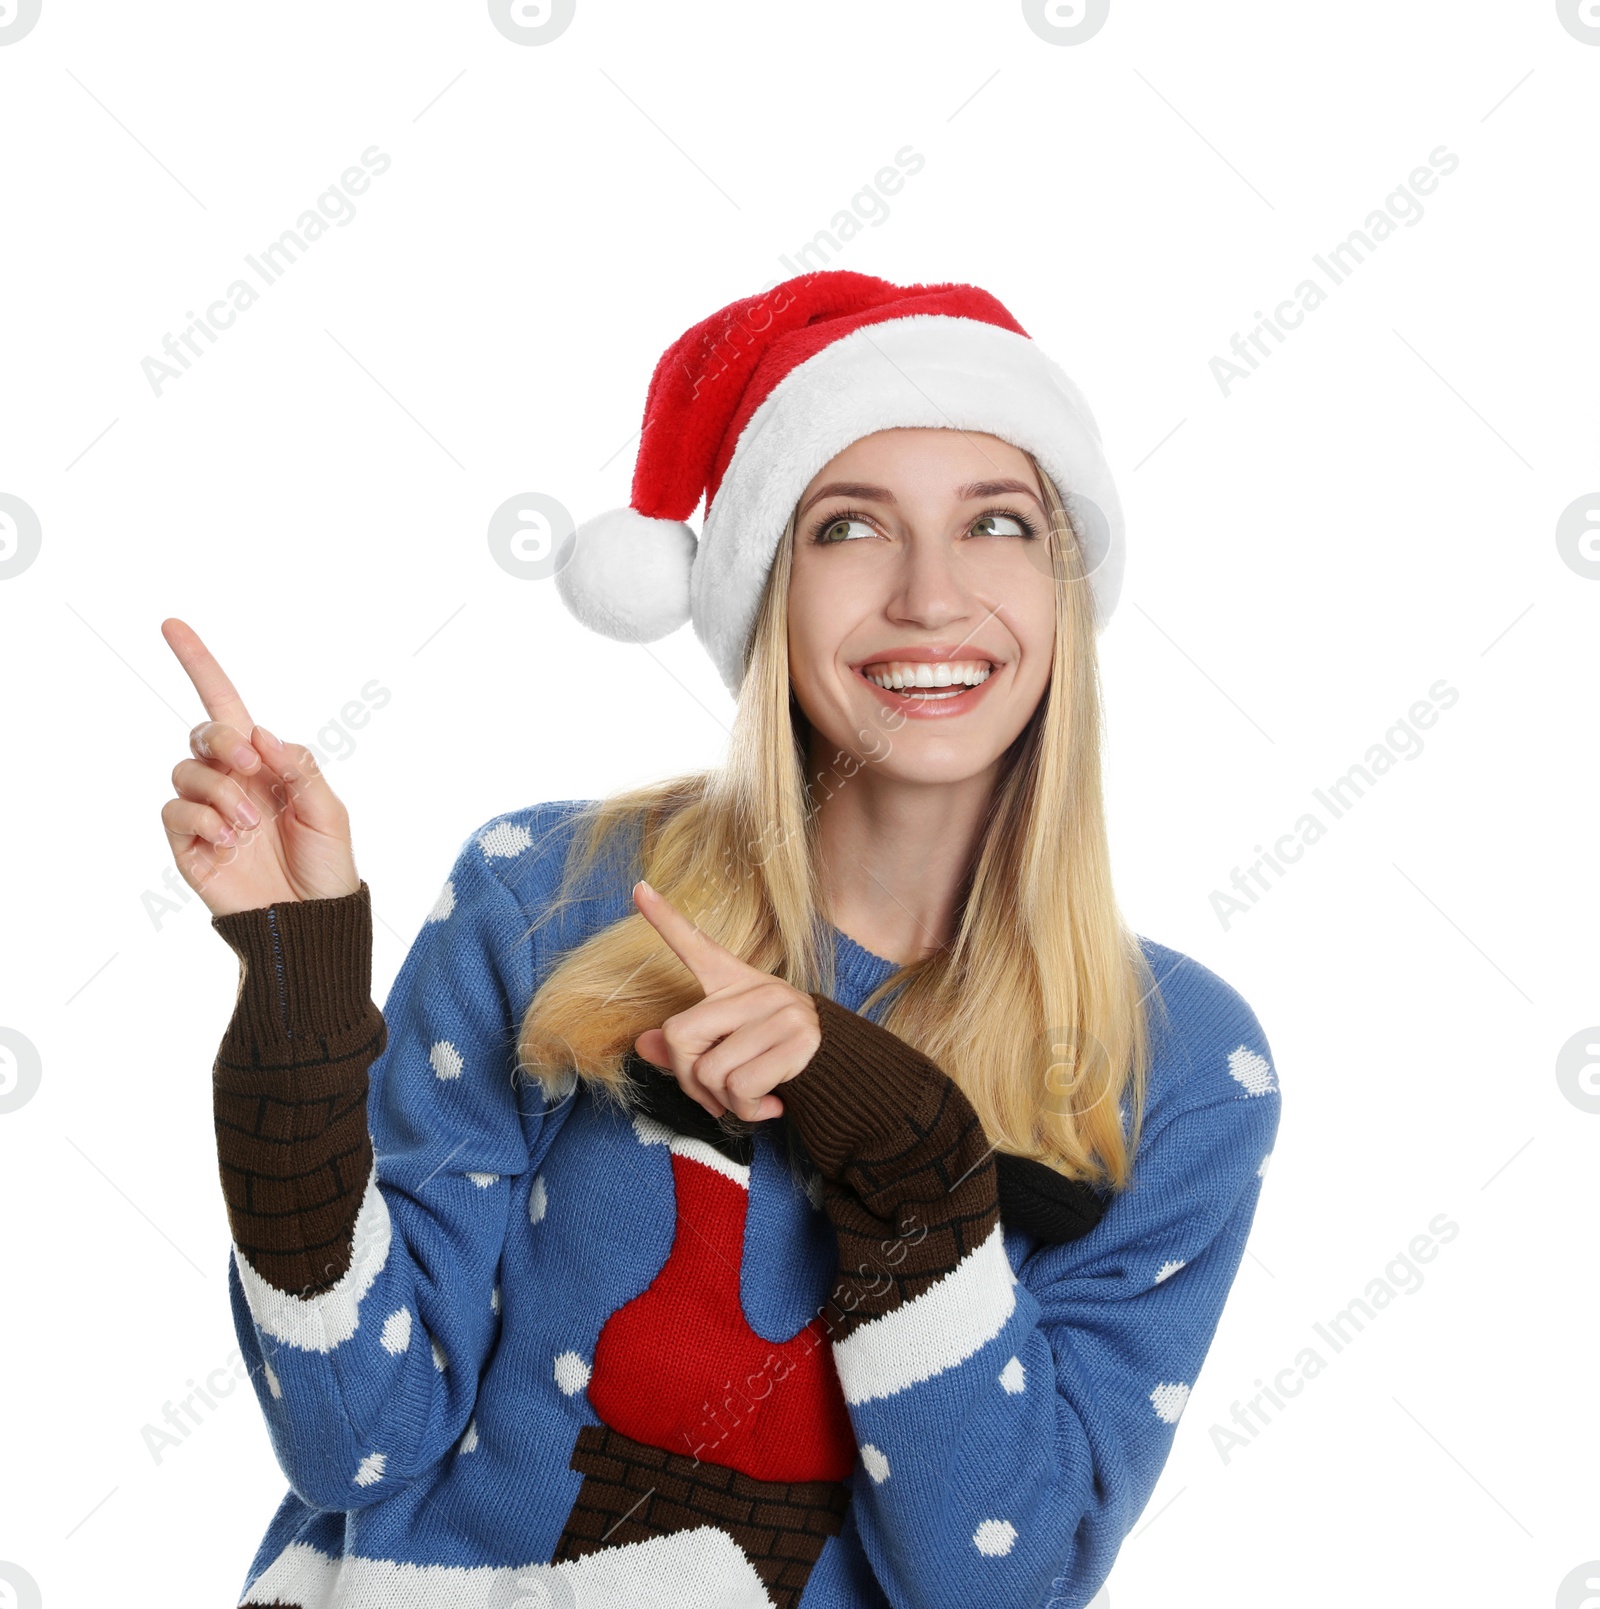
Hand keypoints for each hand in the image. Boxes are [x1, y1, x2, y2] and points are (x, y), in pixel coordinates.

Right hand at [158, 617, 358, 917]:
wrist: (311, 923)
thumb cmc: (327, 866)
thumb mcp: (329, 811)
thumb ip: (298, 766)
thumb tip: (258, 733)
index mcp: (265, 764)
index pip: (227, 705)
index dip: (200, 665)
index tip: (172, 624)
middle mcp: (231, 781)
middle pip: (203, 732)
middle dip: (222, 739)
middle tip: (249, 764)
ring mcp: (206, 812)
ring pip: (187, 771)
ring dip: (220, 791)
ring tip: (249, 825)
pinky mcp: (188, 845)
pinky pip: (175, 811)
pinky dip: (202, 819)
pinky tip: (228, 841)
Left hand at [631, 879, 821, 1123]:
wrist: (838, 1072)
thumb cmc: (772, 1057)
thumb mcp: (727, 1046)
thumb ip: (686, 1047)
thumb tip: (641, 1044)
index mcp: (734, 981)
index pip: (697, 945)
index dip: (666, 920)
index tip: (639, 889)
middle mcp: (757, 989)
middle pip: (680, 1035)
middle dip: (688, 1079)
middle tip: (714, 1095)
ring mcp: (780, 1012)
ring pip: (710, 1070)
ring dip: (723, 1101)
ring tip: (750, 1098)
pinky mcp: (799, 1040)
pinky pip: (741, 1088)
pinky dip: (747, 1110)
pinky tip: (770, 1104)